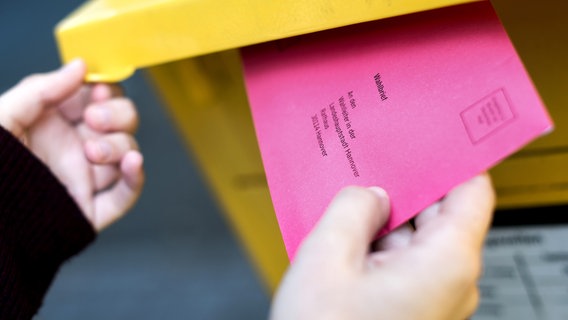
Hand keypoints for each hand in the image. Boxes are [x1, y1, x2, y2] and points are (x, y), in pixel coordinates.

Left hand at [0, 60, 143, 231]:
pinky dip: (136, 178)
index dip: (106, 92)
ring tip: (92, 151)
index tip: (97, 90)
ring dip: (119, 146)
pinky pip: (125, 195)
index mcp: (56, 124)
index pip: (98, 99)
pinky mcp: (90, 208)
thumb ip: (43, 88)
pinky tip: (133, 163)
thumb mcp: (6, 115)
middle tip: (94, 119)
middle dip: (118, 116)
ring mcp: (85, 178)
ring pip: (126, 155)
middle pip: (122, 124)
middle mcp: (75, 149)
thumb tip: (82, 65)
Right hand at [270, 174, 494, 319]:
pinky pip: (404, 261)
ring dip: (388, 216)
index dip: (452, 158)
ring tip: (352, 195)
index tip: (432, 134)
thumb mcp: (326, 256)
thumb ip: (352, 208)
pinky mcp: (414, 308)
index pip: (472, 191)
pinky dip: (381, 243)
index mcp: (447, 264)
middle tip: (374, 159)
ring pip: (418, 237)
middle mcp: (452, 281)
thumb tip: (371, 192)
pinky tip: (350, 232)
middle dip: (407, 185)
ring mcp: (434, 298)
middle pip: (442, 211)